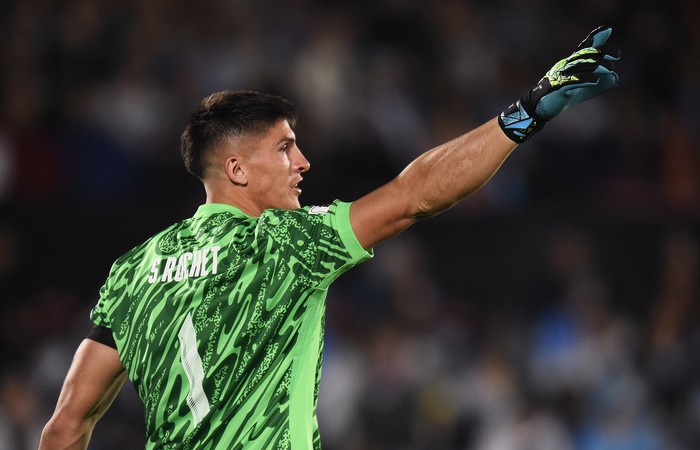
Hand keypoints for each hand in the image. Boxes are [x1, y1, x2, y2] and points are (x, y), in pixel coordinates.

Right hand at [499, 26, 620, 142]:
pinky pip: (571, 80)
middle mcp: (565, 65)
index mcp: (570, 63)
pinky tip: (595, 80)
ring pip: (579, 65)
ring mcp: (560, 75)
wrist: (539, 108)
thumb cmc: (561, 96)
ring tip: (611, 68)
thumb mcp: (582, 88)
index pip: (584, 48)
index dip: (595, 39)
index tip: (608, 32)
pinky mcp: (556, 87)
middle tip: (617, 55)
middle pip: (584, 53)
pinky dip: (583, 79)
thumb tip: (615, 79)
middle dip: (602, 52)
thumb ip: (598, 83)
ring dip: (596, 65)